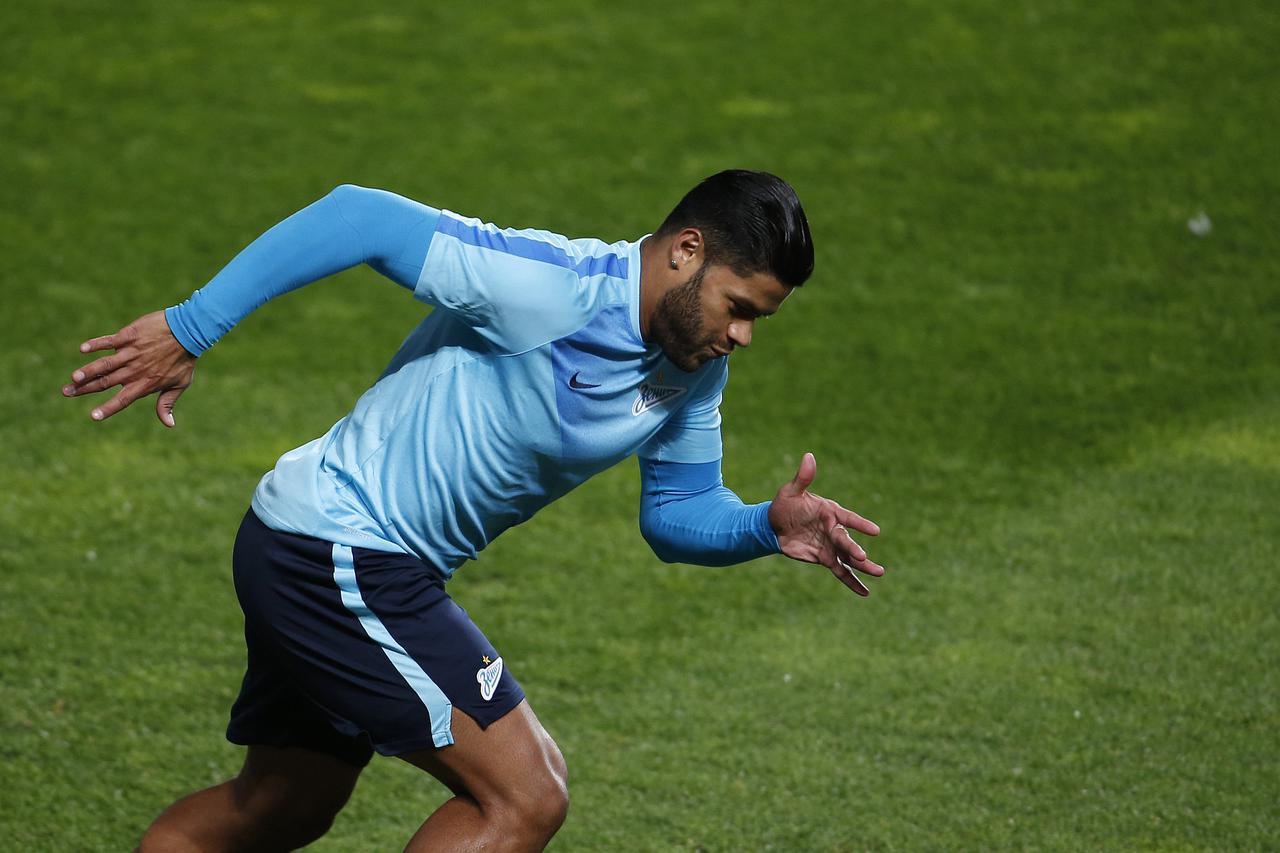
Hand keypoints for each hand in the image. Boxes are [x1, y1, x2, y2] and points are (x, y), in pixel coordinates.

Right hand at [62, 310, 196, 426]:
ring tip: (73, 378)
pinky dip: (96, 344)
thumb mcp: (180, 384)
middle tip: (66, 393)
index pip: (122, 400)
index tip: (93, 416)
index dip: (108, 408)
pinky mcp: (129, 336)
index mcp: (145, 384)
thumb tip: (169, 424)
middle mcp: (135, 370)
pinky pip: (109, 341)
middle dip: (85, 389)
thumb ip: (168, 404)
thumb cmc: (184, 360)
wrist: (189, 332)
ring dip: (88, 371)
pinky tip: (83, 349)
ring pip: (105, 364)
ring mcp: (131, 353)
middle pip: (106, 382)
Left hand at [768, 452, 883, 595]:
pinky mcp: (825, 559)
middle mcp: (834, 529)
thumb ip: (803, 478)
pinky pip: (841, 572)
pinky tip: (865, 593)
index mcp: (830, 511)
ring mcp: (831, 545)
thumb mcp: (791, 491)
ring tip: (879, 572)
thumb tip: (808, 456)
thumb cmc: (784, 505)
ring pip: (848, 557)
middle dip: (854, 548)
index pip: (848, 517)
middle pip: (846, 540)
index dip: (860, 524)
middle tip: (863, 557)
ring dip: (862, 566)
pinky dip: (852, 582)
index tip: (875, 531)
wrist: (773, 525)